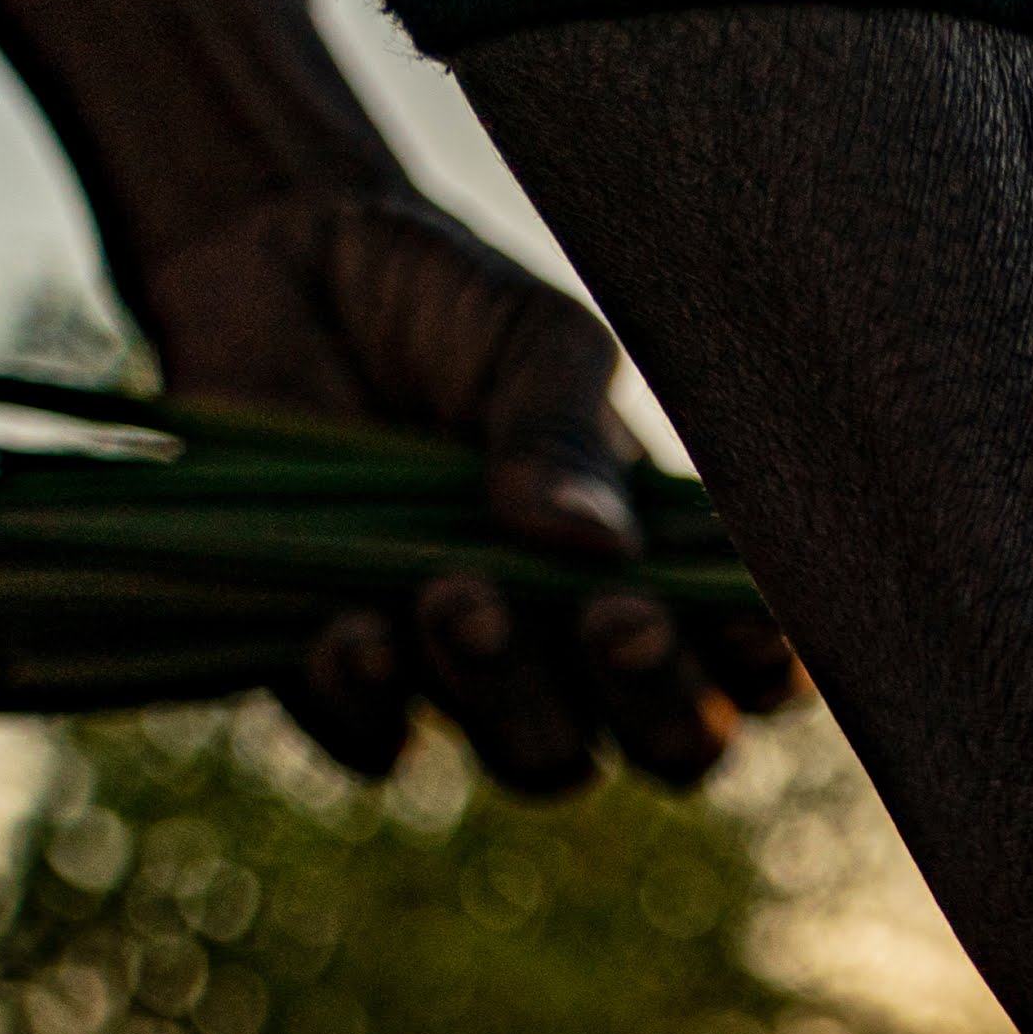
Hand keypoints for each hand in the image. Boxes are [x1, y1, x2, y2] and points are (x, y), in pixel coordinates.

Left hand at [132, 187, 799, 791]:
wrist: (263, 274)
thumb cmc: (432, 301)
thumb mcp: (525, 333)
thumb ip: (565, 429)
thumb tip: (602, 545)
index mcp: (664, 560)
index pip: (758, 663)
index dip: (769, 668)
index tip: (743, 626)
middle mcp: (584, 642)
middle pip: (670, 742)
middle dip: (653, 697)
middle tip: (612, 618)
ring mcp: (473, 674)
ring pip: (540, 759)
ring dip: (512, 697)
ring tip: (455, 592)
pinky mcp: (348, 683)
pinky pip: (380, 748)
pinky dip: (374, 706)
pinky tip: (350, 633)